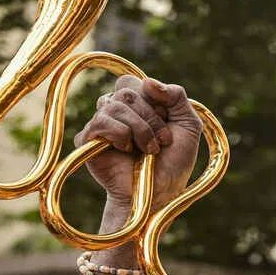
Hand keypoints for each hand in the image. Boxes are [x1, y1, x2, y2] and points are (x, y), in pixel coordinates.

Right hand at [75, 75, 202, 208]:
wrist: (159, 193)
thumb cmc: (173, 162)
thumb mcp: (188, 124)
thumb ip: (176, 96)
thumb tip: (148, 81)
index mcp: (136, 103)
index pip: (136, 82)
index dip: (155, 101)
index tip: (168, 127)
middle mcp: (115, 110)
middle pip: (127, 91)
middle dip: (151, 118)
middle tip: (161, 142)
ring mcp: (100, 125)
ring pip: (115, 105)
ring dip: (140, 129)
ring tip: (147, 150)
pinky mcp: (87, 141)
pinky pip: (100, 122)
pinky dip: (121, 135)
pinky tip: (126, 151)